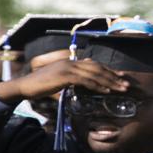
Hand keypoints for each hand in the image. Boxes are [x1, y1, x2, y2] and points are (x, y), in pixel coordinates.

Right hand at [0, 58, 127, 103]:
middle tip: (127, 84)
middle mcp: (70, 62)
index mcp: (70, 62)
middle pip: (97, 68)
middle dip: (114, 76)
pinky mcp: (65, 76)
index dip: (109, 70)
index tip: (121, 76)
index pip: (94, 65)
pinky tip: (107, 91)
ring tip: (122, 89)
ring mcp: (67, 67)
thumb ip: (71, 82)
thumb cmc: (41, 86)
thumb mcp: (59, 82)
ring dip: (110, 82)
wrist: (25, 86)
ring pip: (94, 74)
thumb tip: (83, 88)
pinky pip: (85, 80)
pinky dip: (97, 85)